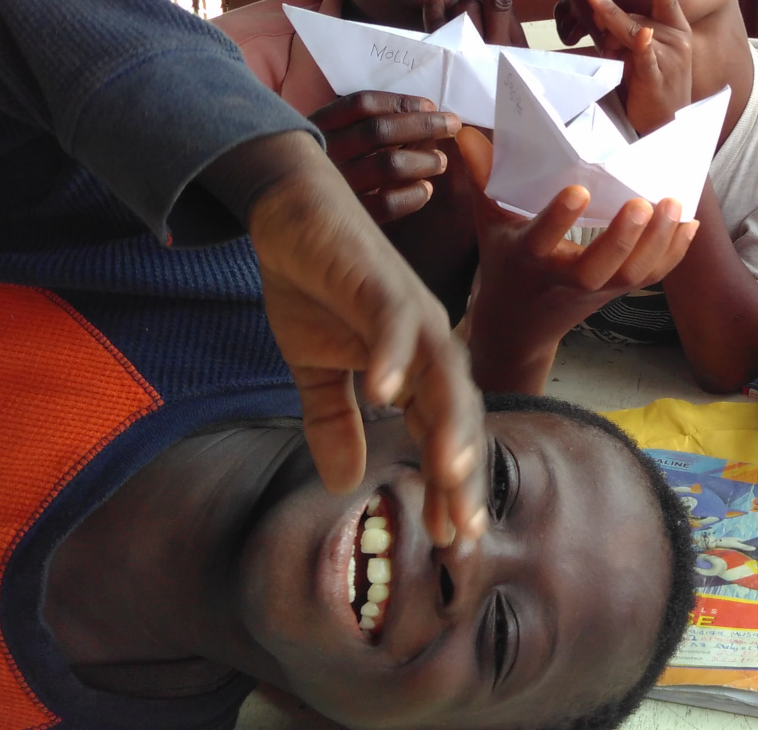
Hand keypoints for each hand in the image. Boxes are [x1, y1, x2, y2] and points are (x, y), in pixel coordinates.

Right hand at [207, 131, 485, 543]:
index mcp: (416, 369)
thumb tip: (343, 484)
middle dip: (462, 471)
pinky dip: (392, 356)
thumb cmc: (316, 287)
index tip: (451, 542)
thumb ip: (334, 423)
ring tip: (449, 473)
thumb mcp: (316, 370)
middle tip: (463, 529)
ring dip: (447, 422)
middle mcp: (428, 344)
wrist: (294, 215)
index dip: (449, 487)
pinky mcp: (380, 285)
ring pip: (442, 374)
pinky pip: (394, 324)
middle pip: (456, 414)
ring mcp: (410, 313)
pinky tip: (383, 392)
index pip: (441, 436)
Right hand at [309, 92, 459, 223]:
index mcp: (315, 127)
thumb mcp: (324, 139)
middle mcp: (322, 154)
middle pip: (379, 130)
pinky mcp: (344, 219)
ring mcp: (333, 187)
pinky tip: (426, 190)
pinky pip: (387, 205)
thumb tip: (420, 115)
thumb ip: (358, 127)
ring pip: (387, 165)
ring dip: (423, 159)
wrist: (284, 217)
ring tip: (440, 161)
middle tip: (451, 125)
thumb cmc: (316, 170)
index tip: (429, 104)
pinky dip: (413, 195)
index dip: (400, 102)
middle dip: (423, 125)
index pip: (360, 105)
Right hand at [455, 126, 698, 386]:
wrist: (519, 326)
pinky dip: (672, 254)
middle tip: (643, 201)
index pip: (542, 240)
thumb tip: (466, 133)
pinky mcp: (616, 293)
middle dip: (622, 238)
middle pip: (598, 268)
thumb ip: (483, 177)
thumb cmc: (505, 262)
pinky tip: (688, 224)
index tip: (578, 191)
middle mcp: (563, 278)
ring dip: (656, 242)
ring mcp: (594, 289)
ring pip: (630, 275)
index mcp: (528, 257)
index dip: (559, 219)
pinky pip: (649, 278)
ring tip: (674, 204)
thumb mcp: (489, 222)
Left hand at [585, 0, 691, 134]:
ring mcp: (669, 60)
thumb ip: (626, 32)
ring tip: (596, 5)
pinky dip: (643, 48)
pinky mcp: (657, 78)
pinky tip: (644, 37)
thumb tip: (602, 13)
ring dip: (611, 33)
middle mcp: (677, 41)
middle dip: (611, 15)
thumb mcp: (642, 51)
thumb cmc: (653, 83)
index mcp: (677, 31)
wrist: (665, 124)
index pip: (667, 3)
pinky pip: (646, 58)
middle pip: (637, 17)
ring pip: (633, 33)